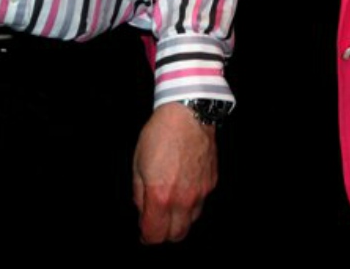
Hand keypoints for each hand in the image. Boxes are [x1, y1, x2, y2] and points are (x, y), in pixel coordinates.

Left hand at [132, 102, 216, 243]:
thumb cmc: (160, 135)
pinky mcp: (211, 183)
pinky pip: (200, 204)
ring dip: (178, 220)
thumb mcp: (138, 164)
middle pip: (176, 235)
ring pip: (190, 222)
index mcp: (160, 196)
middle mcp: (183, 199)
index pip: (154, 234)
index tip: (143, 231)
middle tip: (155, 222)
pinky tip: (183, 188)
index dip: (146, 236)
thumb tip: (143, 211)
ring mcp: (200, 192)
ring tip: (170, 205)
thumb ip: (139, 194)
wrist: (188, 114)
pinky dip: (190, 204)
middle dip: (163, 233)